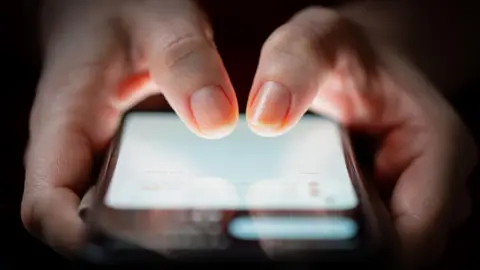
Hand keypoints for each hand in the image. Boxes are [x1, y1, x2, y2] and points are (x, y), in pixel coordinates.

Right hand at [21, 0, 238, 253]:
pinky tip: (202, 205)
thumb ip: (186, 62)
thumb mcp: (160, 22)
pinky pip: (133, 196)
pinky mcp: (120, 157)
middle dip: (127, 244)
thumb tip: (214, 121)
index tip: (118, 249)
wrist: (109, 8)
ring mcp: (97, 159)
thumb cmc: (122, 9)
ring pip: (109, 216)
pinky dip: (162, 209)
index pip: (47, 203)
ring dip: (148, 233)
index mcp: (66, 123)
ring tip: (203, 230)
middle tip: (189, 240)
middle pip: (83, 223)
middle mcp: (76, 152)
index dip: (75, 238)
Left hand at [246, 7, 476, 266]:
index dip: (361, 248)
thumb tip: (269, 117)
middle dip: (340, 246)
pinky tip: (293, 212)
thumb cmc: (346, 50)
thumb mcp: (318, 39)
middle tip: (276, 232)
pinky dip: (326, 229)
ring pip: (376, 247)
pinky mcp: (386, 204)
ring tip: (279, 219)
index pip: (414, 235)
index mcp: (438, 149)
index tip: (297, 238)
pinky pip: (358, 233)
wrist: (357, 59)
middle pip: (394, 250)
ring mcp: (410, 197)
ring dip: (332, 241)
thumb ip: (294, 66)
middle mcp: (433, 182)